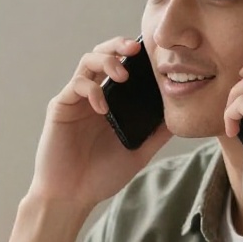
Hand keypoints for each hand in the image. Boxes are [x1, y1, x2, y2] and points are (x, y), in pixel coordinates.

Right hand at [28, 36, 170, 209]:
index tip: (153, 53)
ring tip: (122, 73)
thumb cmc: (101, 176)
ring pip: (88, 61)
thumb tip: (181, 115)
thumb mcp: (139, 152)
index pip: (122, 66)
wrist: (72, 196)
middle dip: (119, 45)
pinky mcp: (60, 107)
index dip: (134, 54)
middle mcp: (92, 95)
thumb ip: (156, 132)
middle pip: (103, 54)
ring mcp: (75, 100)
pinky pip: (76, 85)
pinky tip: (103, 107)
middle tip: (136, 48)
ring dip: (106, 60)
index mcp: (111, 102)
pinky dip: (91, 90)